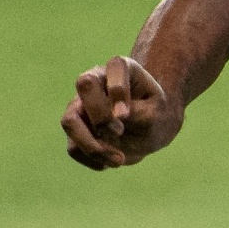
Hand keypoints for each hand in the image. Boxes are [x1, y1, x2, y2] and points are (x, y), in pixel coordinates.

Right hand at [63, 56, 182, 170]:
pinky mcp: (77, 129)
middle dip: (100, 115)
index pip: (115, 67)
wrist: (150, 127)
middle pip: (84, 85)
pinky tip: (112, 160)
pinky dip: (92, 159)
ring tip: (119, 160)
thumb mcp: (158, 113)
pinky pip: (74, 148)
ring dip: (92, 146)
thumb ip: (140, 113)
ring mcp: (80, 104)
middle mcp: (96, 80)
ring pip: (69, 121)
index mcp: (121, 68)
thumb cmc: (155, 114)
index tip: (125, 115)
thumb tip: (115, 117)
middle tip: (120, 131)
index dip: (118, 91)